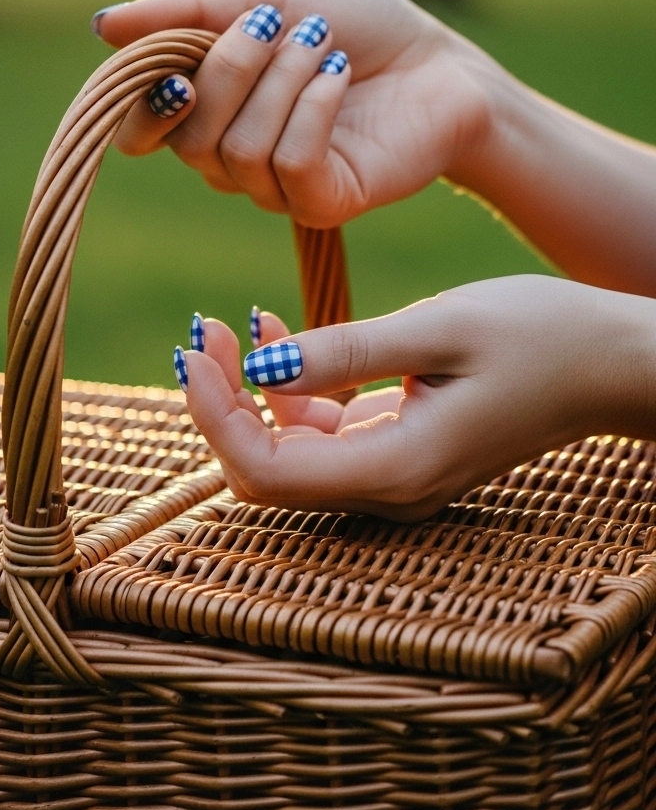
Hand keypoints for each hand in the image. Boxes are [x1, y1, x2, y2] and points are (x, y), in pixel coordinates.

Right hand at [94, 0, 492, 226]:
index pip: (140, 131)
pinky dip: (312, 107)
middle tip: (278, 25)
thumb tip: (101, 24)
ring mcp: (276, 188)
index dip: (146, 99)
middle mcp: (232, 159)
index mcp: (208, 111)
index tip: (177, 60)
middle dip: (231, 67)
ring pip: (237, 148)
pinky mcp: (322, 203)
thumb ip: (185, 12)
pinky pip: (289, 162)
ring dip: (282, 79)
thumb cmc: (358, 27)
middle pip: (187, 135)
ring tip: (324, 47)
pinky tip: (340, 76)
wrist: (442, 61)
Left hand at [179, 277, 655, 519]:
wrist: (612, 362)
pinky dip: (293, 390)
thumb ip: (346, 351)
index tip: (196, 349)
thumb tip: (258, 368)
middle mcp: (390, 488)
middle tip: (204, 330)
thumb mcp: (439, 327)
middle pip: (268, 472)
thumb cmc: (541, 336)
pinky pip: (326, 434)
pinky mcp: (404, 449)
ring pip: (291, 453)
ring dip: (252, 394)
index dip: (215, 416)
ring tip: (233, 321)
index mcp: (397, 468)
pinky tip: (280, 333)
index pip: (267, 472)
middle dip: (223, 404)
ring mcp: (397, 474)